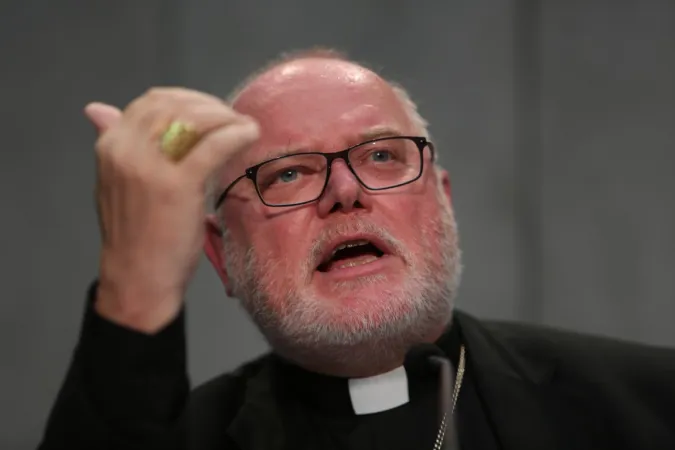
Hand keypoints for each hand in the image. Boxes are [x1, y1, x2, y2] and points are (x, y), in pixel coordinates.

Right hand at [87, 88, 259, 332]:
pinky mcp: (177, 184)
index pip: (153, 102)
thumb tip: (97, 108)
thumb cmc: (136, 234)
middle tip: (233, 119)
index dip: (189, 100)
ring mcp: (149, 165)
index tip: (212, 113)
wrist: (138, 278)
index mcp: (110, 144)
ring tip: (244, 127)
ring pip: (195, 119)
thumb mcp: (118, 182)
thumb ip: (117, 145)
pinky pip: (214, 145)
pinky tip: (250, 135)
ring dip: (226, 117)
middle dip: (210, 106)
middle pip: (176, 105)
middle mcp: (125, 148)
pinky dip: (236, 134)